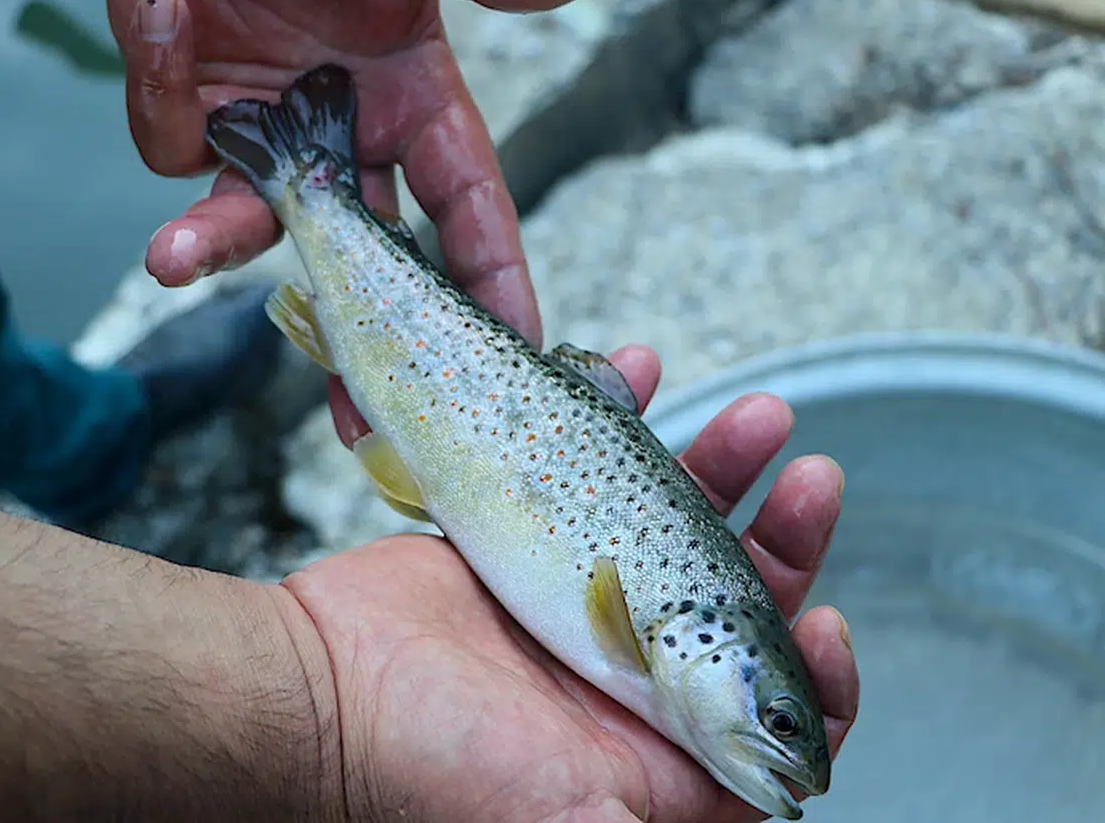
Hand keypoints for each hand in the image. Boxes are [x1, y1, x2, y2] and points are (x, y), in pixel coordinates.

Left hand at [104, 0, 594, 347]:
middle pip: (362, 259)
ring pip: (249, 223)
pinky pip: (170, 138)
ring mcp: (261, 126)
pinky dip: (161, 88)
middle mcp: (339, 128)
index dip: (492, 282)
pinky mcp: (185, 103)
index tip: (516, 352)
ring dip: (215, 240)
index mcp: (409, 94)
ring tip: (178, 257)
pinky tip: (167, 9)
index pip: (466, 208)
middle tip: (361, 421)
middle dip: (360, 343)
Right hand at [283, 346, 859, 821]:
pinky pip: (592, 471)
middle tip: (811, 479)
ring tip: (758, 417)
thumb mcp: (572, 819)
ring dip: (724, 465)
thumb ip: (665, 819)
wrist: (325, 687)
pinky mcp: (531, 540)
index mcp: (652, 742)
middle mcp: (626, 670)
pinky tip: (640, 376)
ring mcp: (580, 596)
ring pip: (677, 523)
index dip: (816, 675)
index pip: (766, 716)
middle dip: (788, 536)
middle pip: (735, 599)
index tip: (829, 623)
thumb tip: (781, 815)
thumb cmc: (436, 764)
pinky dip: (621, 419)